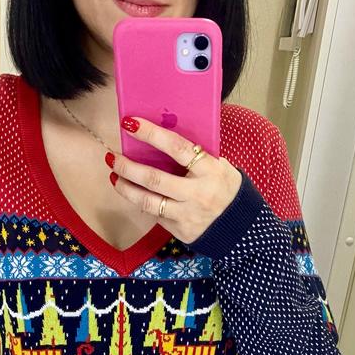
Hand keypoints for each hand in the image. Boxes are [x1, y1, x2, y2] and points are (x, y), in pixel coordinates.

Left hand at [106, 115, 242, 245]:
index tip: (131, 124)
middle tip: (113, 158)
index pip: (177, 148)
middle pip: (154, 179)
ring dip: (126, 188)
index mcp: (210, 170)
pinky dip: (142, 202)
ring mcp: (187, 214)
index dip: (151, 134)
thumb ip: (197, 157)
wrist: (242, 229)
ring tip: (115, 177)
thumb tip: (164, 140)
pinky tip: (134, 194)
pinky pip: (155, 215)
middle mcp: (196, 193)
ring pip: (148, 201)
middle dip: (128, 167)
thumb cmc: (228, 190)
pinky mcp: (180, 230)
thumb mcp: (221, 167)